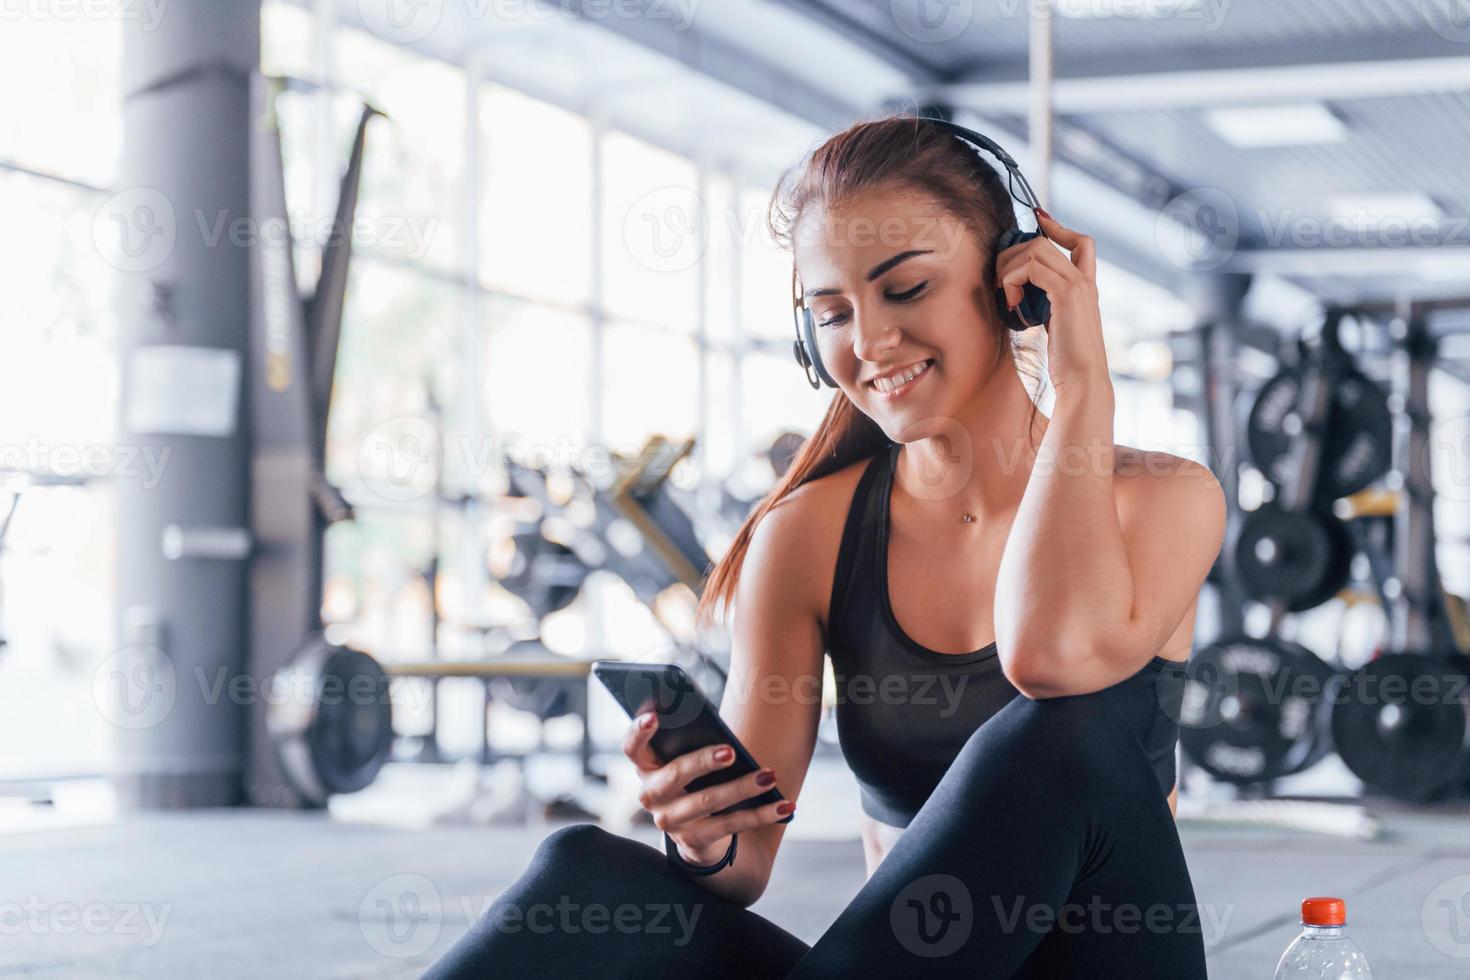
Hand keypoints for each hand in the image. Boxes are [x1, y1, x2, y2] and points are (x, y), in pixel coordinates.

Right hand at [622, 711, 791, 865]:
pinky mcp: (694, 841)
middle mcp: (651, 796)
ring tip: (769, 775)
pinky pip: (731, 825)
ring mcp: (670, 821)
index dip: (638, 732)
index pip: (632, 747)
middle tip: (730, 751)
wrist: (699, 832)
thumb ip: (693, 743)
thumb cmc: (696, 780)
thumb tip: (723, 731)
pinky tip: (785, 806)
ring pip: (708, 801)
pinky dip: (762, 814)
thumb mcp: (688, 760)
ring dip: (742, 787)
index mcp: (646, 767)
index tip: (654, 716)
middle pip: (675, 774)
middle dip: (703, 761)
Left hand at [997, 209, 1111, 395]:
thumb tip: (1022, 294)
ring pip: (1035, 249)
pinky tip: (1011, 303)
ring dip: (1009, 269)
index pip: (1081, 242)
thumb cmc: (1067, 362)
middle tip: (1001, 282)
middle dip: (1013, 254)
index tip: (1038, 220)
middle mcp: (1086, 281)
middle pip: (1045, 241)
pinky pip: (1031, 268)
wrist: (1083, 380)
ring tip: (1007, 297)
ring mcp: (1078, 285)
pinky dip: (1012, 281)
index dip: (1057, 227)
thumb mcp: (1056, 325)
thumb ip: (1047, 305)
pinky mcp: (1066, 294)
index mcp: (1087, 287)